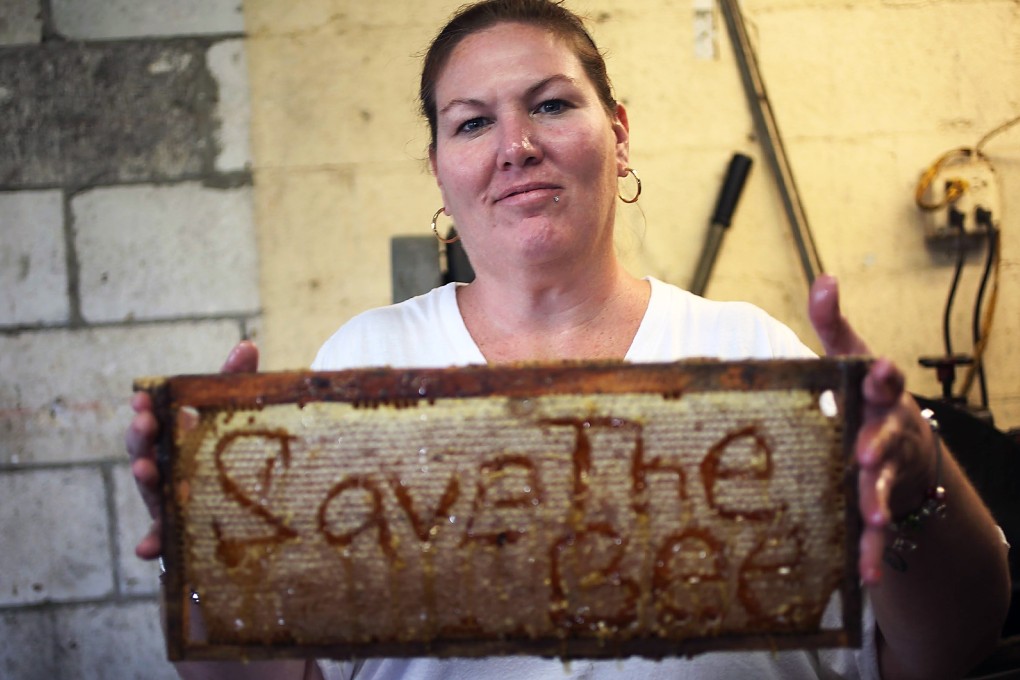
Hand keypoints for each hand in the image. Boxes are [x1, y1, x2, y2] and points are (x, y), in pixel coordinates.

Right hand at [126, 341, 259, 559]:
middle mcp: (164, 468)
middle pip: (145, 451)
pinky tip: (146, 548)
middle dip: (141, 436)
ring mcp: (168, 499)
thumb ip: (233, 381)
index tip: (143, 396)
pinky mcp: (178, 531)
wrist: (245, 504)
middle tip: (144, 422)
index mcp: (172, 439)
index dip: (146, 408)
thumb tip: (248, 345)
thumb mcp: (229, 415)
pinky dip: (153, 542)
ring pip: (151, 490)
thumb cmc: (224, 452)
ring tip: (146, 468)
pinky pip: (164, 539)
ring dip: (146, 478)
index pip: (154, 420)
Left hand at [808, 275, 936, 583]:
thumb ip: (834, 324)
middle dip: (879, 445)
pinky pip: (878, 533)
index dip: (883, 374)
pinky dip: (873, 554)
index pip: (886, 379)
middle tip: (865, 454)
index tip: (878, 368)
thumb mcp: (850, 358)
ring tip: (872, 522)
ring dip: (879, 504)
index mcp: (880, 394)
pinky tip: (865, 575)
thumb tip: (825, 277)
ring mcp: (890, 473)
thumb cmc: (865, 396)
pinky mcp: (882, 507)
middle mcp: (890, 432)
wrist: (904, 449)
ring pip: (887, 488)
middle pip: (887, 437)